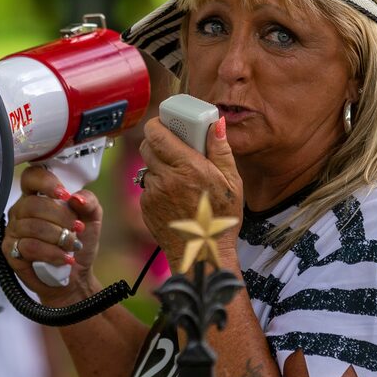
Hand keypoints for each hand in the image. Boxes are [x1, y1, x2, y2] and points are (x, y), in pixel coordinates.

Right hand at [2, 165, 102, 303]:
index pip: (32, 177)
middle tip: (77, 228)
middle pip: (34, 204)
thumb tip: (75, 198)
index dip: (46, 182)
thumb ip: (88, 201)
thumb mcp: (92, 218)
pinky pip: (28, 247)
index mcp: (38, 195)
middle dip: (60, 217)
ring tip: (73, 245)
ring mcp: (14, 230)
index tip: (64, 195)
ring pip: (32, 226)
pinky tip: (64, 258)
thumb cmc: (79, 242)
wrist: (76, 274)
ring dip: (58, 237)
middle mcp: (22, 210)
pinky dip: (51, 253)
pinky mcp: (11, 250)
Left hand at [139, 116, 242, 270]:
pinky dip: (158, 186)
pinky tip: (175, 196)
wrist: (202, 253)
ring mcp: (153, 193)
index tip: (165, 123)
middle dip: (158, 142)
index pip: (157, 133)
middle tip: (173, 147)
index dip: (157, 124)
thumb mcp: (232, 182)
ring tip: (179, 177)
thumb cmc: (220, 219)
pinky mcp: (145, 206)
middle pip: (147, 146)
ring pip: (148, 167)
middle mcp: (166, 178)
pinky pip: (148, 186)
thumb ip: (220, 149)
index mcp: (188, 167)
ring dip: (159, 166)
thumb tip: (215, 123)